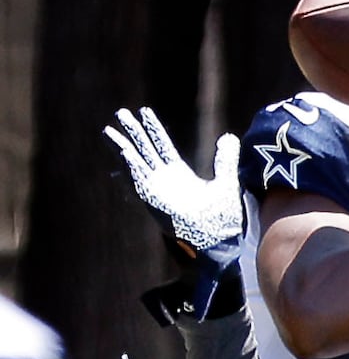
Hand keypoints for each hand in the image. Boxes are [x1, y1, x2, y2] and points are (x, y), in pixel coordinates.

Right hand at [105, 108, 242, 318]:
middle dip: (133, 133)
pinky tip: (123, 152)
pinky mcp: (156, 205)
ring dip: (123, 148)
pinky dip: (131, 169)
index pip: (162, 147)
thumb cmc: (223, 221)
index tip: (144, 111)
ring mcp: (159, 193)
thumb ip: (225, 160)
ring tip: (108, 131)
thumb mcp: (226, 183)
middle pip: (145, 152)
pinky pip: (140, 184)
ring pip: (136, 166)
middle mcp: (165, 183)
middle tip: (120, 113)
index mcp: (179, 176)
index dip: (153, 129)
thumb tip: (229, 137)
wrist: (220, 246)